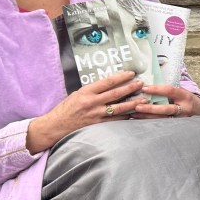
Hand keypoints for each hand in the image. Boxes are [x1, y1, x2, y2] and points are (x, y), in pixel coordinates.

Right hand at [27, 71, 148, 152]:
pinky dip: (126, 117)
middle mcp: (92, 103)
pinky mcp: (98, 126)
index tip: (131, 73)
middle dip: (131, 88)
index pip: (107, 82)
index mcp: (86, 92)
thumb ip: (92, 91)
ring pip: (119, 108)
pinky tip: (135, 114)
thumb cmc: (66, 109)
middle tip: (142, 83)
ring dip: (133, 103)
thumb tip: (109, 85)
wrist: (55, 126)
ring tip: (144, 99)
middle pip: (116, 93)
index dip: (121, 77)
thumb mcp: (77, 95)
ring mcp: (96, 115)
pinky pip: (116, 121)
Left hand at [133, 84, 199, 119]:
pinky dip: (149, 123)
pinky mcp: (177, 127)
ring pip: (162, 119)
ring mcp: (181, 120)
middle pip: (166, 109)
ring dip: (147, 117)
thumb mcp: (181, 92)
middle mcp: (184, 109)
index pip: (170, 91)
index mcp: (185, 96)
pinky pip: (161, 125)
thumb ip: (168, 90)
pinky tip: (139, 120)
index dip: (157, 89)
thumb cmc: (186, 99)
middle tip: (137, 106)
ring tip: (133, 114)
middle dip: (150, 108)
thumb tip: (148, 84)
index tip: (144, 88)